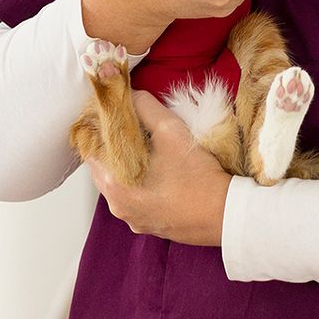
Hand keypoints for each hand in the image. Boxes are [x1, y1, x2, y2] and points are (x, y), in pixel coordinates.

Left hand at [86, 91, 231, 247]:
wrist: (227, 215)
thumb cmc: (198, 176)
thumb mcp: (171, 130)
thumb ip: (144, 107)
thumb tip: (129, 93)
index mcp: (115, 186)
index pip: (91, 150)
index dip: (100, 127)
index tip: (112, 113)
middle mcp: (119, 207)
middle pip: (104, 167)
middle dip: (114, 144)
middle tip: (130, 124)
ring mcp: (134, 219)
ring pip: (120, 183)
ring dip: (127, 163)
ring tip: (146, 144)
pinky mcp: (150, 224)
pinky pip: (136, 198)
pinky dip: (140, 181)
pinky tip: (158, 169)